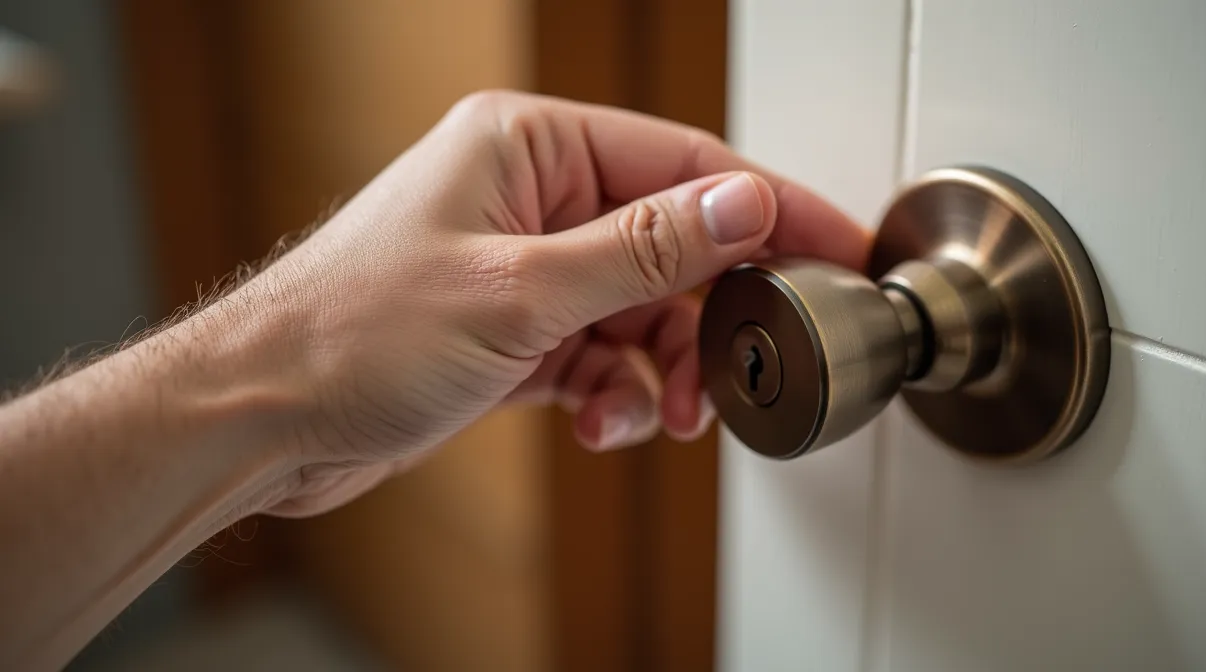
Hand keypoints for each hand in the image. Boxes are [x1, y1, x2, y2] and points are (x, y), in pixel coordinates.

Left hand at [237, 91, 869, 516]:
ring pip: (642, 310)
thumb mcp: (519, 292)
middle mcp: (532, 197)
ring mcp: (524, 264)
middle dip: (707, 318)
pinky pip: (601, 353)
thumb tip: (746, 206)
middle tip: (740, 371)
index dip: (772, 210)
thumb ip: (643, 250)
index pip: (686, 165)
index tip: (838, 250)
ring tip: (664, 415)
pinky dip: (614, 393)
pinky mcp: (515, 328)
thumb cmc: (351, 335)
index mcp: (531, 148)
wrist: (262, 420)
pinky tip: (598, 422)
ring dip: (663, 369)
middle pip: (672, 245)